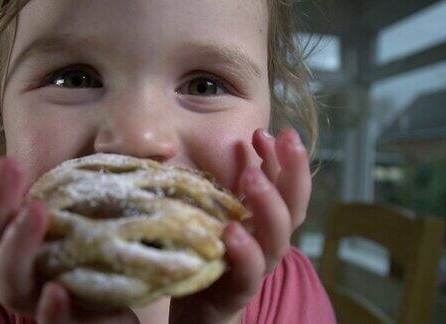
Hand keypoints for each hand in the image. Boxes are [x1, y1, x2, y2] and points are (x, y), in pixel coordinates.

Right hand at [0, 154, 138, 322]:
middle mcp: (21, 275)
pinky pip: (53, 323)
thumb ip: (79, 197)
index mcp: (20, 250)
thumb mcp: (89, 224)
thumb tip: (100, 140)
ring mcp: (39, 303)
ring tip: (33, 210)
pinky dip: (51, 309)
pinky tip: (57, 289)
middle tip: (11, 167)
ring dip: (18, 246)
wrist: (119, 313)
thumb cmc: (99, 265)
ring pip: (12, 282)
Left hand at [169, 128, 311, 323]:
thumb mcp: (227, 209)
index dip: (285, 157)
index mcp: (269, 220)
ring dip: (267, 204)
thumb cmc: (214, 249)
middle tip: (275, 140)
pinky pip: (248, 272)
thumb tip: (250, 139)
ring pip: (276, 237)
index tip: (267, 130)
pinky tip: (232, 230)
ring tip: (252, 176)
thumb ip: (241, 180)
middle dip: (290, 171)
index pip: (288, 185)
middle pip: (293, 207)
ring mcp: (258, 266)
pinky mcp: (238, 289)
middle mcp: (271, 241)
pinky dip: (245, 251)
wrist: (199, 303)